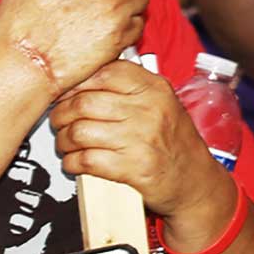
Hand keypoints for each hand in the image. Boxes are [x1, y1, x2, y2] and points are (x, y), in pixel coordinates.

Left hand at [49, 58, 224, 219]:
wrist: (194, 180)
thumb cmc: (174, 141)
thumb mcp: (162, 103)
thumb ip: (130, 87)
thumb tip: (84, 78)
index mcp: (154, 89)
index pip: (104, 72)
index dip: (77, 83)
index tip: (68, 93)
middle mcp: (149, 110)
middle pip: (83, 103)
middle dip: (61, 114)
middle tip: (59, 121)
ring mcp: (141, 139)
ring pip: (79, 132)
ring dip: (63, 141)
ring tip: (66, 143)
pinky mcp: (132, 168)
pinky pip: (85, 160)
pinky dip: (72, 162)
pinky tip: (75, 162)